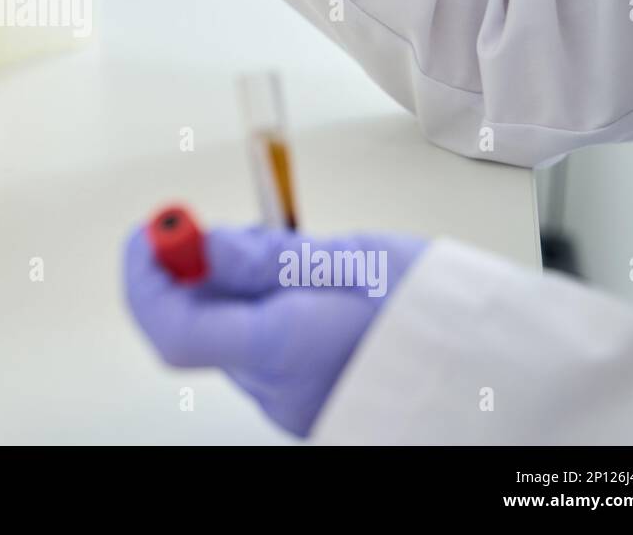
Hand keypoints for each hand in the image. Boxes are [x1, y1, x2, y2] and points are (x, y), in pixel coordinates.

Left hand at [124, 223, 427, 436]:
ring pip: (222, 334)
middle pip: (192, 328)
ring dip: (226, 287)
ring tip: (285, 254)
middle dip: (189, 272)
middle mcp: (275, 386)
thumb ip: (262, 256)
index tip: (150, 232)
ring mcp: (284, 400)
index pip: (173, 327)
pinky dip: (253, 309)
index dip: (146, 277)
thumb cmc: (429, 308)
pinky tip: (294, 285)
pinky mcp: (296, 399)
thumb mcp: (347, 259)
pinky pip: (251, 348)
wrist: (486, 364)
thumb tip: (196, 244)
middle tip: (218, 231)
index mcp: (284, 348)